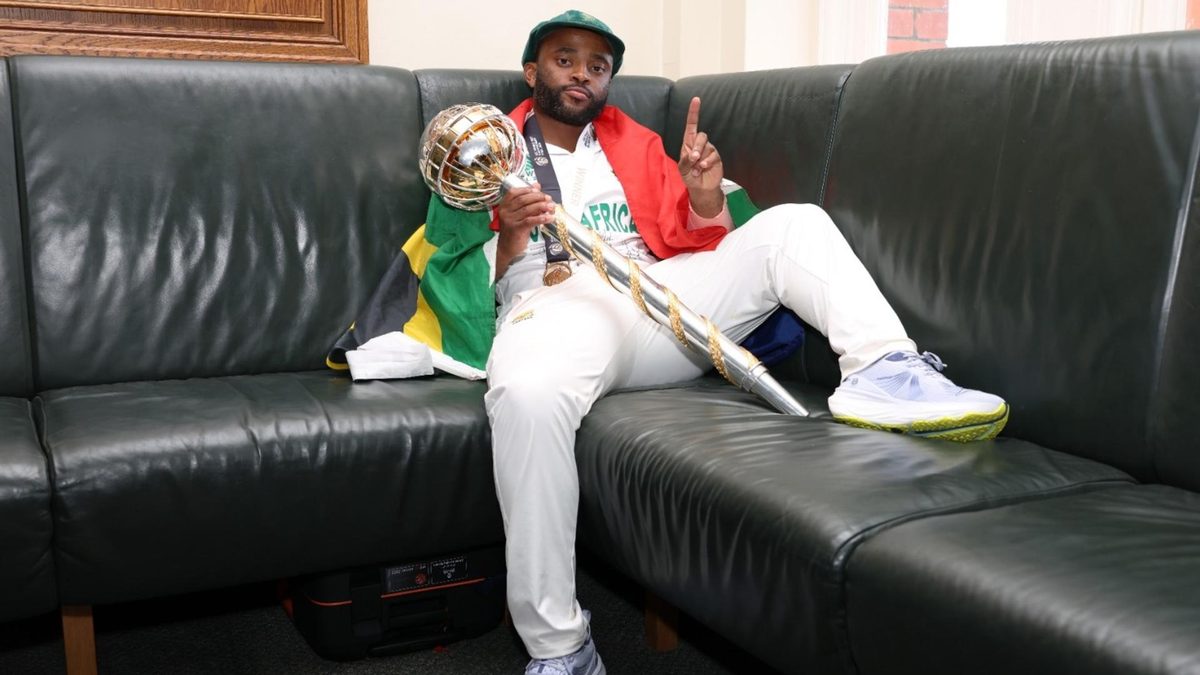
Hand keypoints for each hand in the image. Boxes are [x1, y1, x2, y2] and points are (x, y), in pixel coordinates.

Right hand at [497, 182, 553, 249]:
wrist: (508, 248)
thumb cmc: (515, 230)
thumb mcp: (519, 214)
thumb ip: (527, 200)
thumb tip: (537, 185)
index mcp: (504, 206)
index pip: (513, 193)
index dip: (526, 189)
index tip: (538, 190)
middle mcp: (505, 212)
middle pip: (522, 200)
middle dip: (537, 197)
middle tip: (548, 198)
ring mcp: (509, 220)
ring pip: (527, 210)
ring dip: (541, 207)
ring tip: (551, 207)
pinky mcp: (516, 229)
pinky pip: (530, 221)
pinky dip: (541, 218)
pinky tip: (549, 218)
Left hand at [678, 97, 723, 215]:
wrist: (701, 188)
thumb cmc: (689, 177)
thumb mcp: (682, 169)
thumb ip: (686, 160)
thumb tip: (694, 154)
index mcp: (688, 144)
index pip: (691, 125)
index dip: (693, 113)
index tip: (696, 99)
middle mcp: (699, 144)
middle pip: (701, 136)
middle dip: (697, 147)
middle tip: (693, 159)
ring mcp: (708, 150)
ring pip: (707, 145)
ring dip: (701, 158)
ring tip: (698, 168)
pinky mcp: (716, 157)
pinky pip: (713, 155)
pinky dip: (707, 162)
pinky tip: (704, 169)